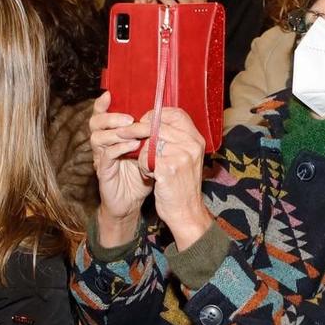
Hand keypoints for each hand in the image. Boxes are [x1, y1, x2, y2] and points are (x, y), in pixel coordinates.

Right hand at [88, 92, 152, 245]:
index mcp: (111, 135)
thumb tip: (166, 115)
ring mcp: (100, 158)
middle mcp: (103, 144)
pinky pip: (105, 156)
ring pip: (97, 137)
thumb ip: (151, 135)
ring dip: (115, 132)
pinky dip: (118, 148)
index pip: (101, 114)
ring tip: (132, 131)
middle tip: (129, 119)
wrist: (132, 202)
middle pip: (95, 122)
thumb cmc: (140, 174)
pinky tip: (132, 146)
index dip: (102, 103)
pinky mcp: (103, 172)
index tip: (110, 94)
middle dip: (111, 117)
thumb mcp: (147, 151)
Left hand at [145, 108, 211, 249]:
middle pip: (158, 126)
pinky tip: (150, 175)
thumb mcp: (185, 158)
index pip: (177, 113)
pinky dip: (143, 167)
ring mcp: (181, 156)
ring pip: (149, 143)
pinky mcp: (168, 168)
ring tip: (150, 167)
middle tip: (128, 138)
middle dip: (138, 131)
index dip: (157, 115)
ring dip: (143, 154)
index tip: (145, 122)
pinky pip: (145, 158)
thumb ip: (174, 139)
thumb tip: (151, 121)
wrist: (185, 211)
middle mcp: (192, 145)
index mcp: (196, 139)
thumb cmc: (180, 184)